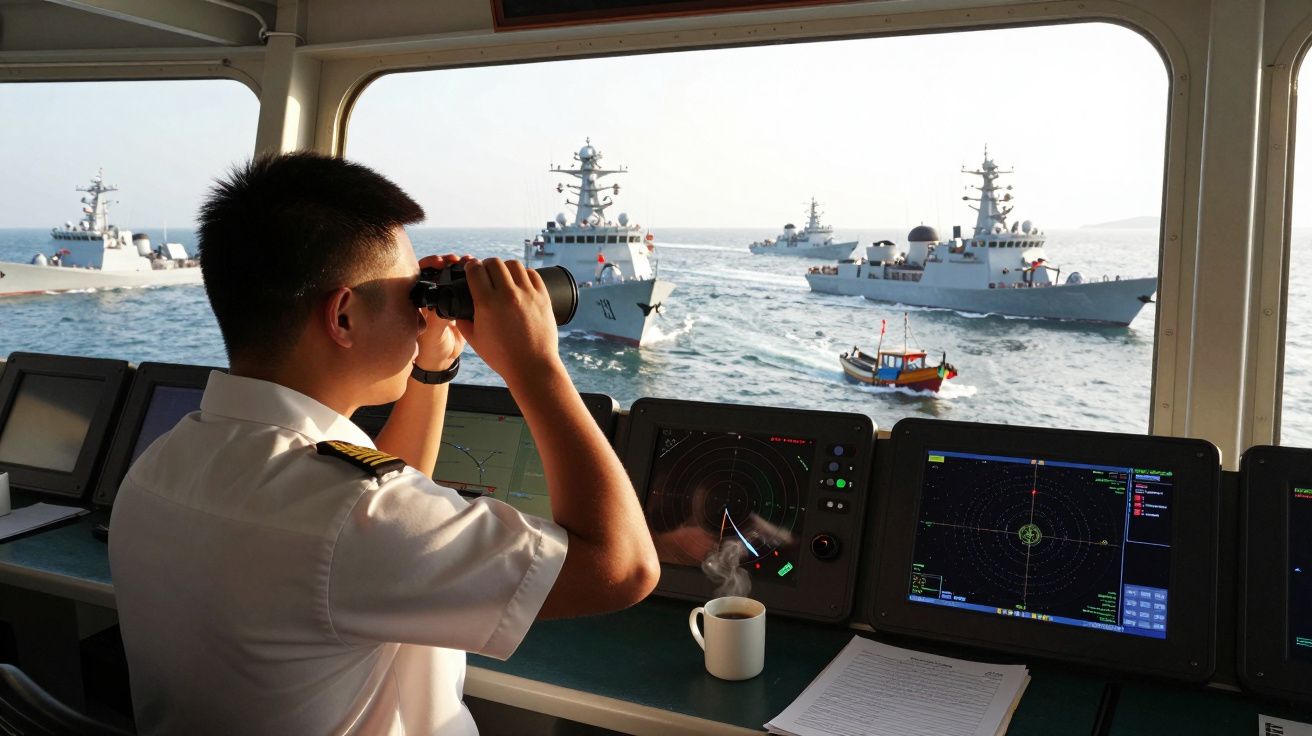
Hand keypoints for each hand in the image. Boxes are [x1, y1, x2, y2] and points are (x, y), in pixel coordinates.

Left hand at [415, 254, 465, 369]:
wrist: (444, 360)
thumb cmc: (432, 350)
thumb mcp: (433, 336)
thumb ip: (437, 320)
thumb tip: (443, 302)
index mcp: (419, 300)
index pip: (420, 274)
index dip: (429, 264)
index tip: (440, 262)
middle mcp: (430, 296)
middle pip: (436, 270)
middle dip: (445, 261)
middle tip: (455, 259)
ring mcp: (444, 298)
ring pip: (450, 275)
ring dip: (459, 266)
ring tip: (469, 261)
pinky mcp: (457, 302)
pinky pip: (462, 284)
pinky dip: (470, 276)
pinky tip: (478, 272)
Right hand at [457, 257, 561, 383]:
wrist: (532, 366)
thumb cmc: (502, 357)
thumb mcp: (475, 340)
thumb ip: (463, 322)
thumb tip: (458, 309)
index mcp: (487, 304)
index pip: (475, 270)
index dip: (470, 267)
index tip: (471, 270)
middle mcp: (507, 295)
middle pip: (494, 263)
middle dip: (486, 265)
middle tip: (486, 272)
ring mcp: (527, 294)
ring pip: (514, 265)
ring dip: (505, 267)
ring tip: (503, 276)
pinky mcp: (543, 297)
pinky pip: (532, 274)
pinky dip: (523, 274)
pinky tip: (520, 281)